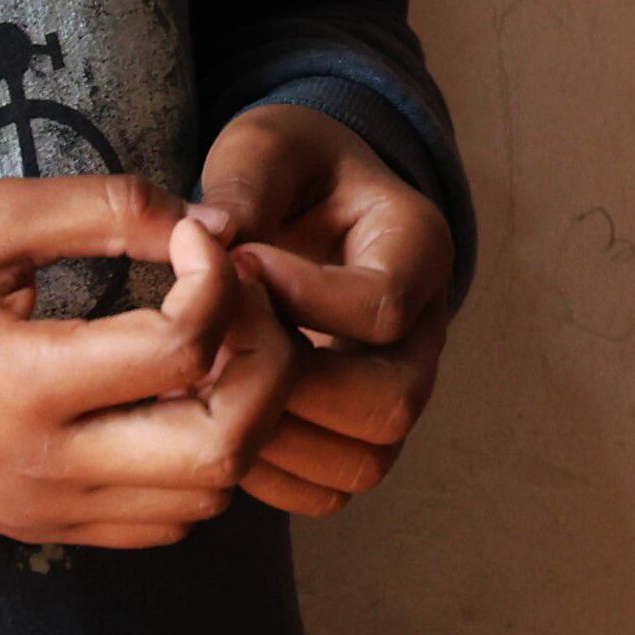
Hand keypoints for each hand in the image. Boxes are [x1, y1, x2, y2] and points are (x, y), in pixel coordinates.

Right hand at [0, 174, 300, 550]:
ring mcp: (49, 508)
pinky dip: (202, 462)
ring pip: (211, 494)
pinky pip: (169, 520)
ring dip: (242, 417)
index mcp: (22, 382)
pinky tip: (175, 399)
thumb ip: (105, 208)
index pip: (183, 348)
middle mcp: (44, 465)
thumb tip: (214, 223)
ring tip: (214, 347)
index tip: (194, 240)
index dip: (221, 280)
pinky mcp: (49, 527)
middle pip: (223, 446)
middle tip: (243, 305)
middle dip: (264, 366)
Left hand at [194, 103, 459, 515]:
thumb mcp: (269, 144)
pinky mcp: (356, 432)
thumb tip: (212, 239)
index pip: (383, 308)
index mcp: (417, 250)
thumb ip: (247, 178)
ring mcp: (395, 388)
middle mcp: (424, 331)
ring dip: (277, 438)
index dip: (302, 300)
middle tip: (218, 347)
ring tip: (211, 387)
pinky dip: (270, 473)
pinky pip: (329, 490)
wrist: (307, 201)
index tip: (236, 265)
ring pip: (366, 460)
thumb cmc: (288, 168)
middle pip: (391, 402)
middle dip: (291, 386)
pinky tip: (219, 417)